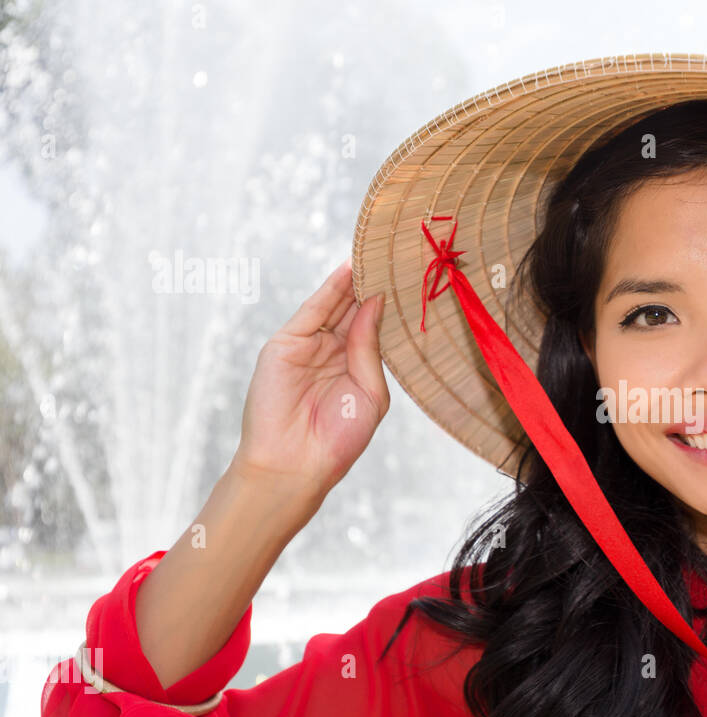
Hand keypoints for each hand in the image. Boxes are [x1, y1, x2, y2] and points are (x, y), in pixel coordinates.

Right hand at [232, 258, 388, 499]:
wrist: (296, 463)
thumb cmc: (338, 439)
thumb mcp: (370, 392)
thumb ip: (370, 347)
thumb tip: (375, 303)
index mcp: (356, 367)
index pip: (373, 327)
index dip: (388, 304)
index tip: (410, 279)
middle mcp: (333, 353)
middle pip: (354, 310)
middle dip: (372, 286)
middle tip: (395, 257)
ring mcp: (309, 346)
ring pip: (335, 306)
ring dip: (353, 281)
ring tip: (376, 254)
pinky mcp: (286, 343)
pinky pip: (312, 310)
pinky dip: (330, 289)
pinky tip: (349, 270)